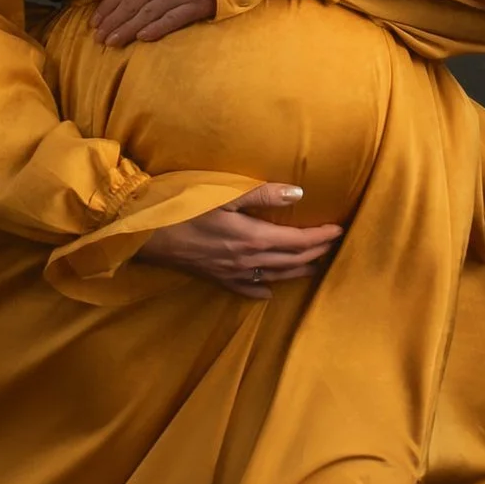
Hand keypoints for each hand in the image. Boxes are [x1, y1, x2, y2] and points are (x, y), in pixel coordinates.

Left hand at [92, 0, 224, 46]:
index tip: (96, 19)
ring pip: (148, 14)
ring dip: (127, 29)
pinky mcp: (201, 3)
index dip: (109, 5)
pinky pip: (174, 19)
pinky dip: (157, 29)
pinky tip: (141, 38)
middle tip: (98, 37)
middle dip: (113, 21)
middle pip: (132, 3)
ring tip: (112, 42)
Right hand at [133, 184, 340, 298]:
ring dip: (299, 270)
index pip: (299, 240)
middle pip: (292, 260)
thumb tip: (298, 195)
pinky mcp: (217, 278)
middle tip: (332, 245)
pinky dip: (264, 288)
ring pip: (276, 275)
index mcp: (253, 238)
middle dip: (316, 252)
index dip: (321, 236)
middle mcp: (248, 260)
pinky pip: (248, 288)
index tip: (338, 229)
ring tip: (314, 265)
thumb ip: (263, 195)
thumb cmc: (183, 209)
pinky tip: (270, 288)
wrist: (146, 235)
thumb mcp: (224, 195)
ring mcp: (232, 273)